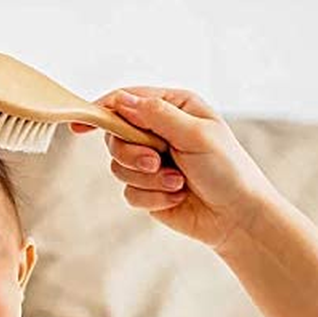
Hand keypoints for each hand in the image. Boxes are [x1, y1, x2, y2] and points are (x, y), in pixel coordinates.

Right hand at [72, 87, 280, 253]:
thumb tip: (121, 100)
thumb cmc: (227, 170)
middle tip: (156, 161)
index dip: (102, 110)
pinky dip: (153, 197)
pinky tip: (177, 196)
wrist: (236, 215)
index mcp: (173, 108)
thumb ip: (157, 115)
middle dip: (132, 153)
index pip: (127, 101)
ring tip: (178, 182)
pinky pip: (129, 193)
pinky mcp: (147, 190)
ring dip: (148, 179)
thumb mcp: (196, 134)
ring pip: (119, 167)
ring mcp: (151, 162)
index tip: (81, 124)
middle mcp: (159, 132)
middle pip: (116, 136)